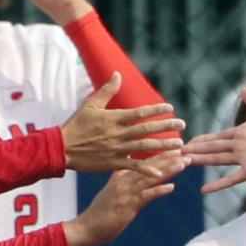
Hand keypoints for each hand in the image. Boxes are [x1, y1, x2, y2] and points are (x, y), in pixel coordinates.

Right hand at [60, 75, 184, 171]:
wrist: (62, 148)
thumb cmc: (76, 125)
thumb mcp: (90, 104)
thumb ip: (107, 90)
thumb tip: (118, 74)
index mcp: (114, 118)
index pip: (140, 113)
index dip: (156, 110)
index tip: (170, 108)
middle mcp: (118, 134)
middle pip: (147, 129)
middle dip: (166, 126)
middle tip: (183, 125)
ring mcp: (117, 149)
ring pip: (145, 147)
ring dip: (163, 146)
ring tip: (179, 145)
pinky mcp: (114, 163)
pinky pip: (134, 166)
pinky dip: (147, 169)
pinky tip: (161, 172)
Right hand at [61, 155, 185, 245]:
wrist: (86, 228)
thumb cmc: (99, 212)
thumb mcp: (109, 191)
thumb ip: (117, 178)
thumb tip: (122, 167)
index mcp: (121, 176)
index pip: (143, 162)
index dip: (160, 154)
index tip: (174, 146)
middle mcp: (124, 181)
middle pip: (150, 167)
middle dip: (169, 158)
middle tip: (185, 150)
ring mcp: (126, 193)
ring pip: (150, 178)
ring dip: (168, 170)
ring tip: (182, 163)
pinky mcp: (127, 206)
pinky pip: (146, 196)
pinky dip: (158, 191)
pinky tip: (171, 187)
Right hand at [182, 89, 245, 194]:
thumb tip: (243, 91)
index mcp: (245, 132)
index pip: (219, 136)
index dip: (203, 138)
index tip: (188, 139)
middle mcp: (242, 146)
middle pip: (213, 148)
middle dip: (195, 149)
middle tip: (176, 151)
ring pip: (217, 160)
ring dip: (200, 161)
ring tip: (183, 162)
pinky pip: (232, 178)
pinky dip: (219, 184)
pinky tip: (204, 189)